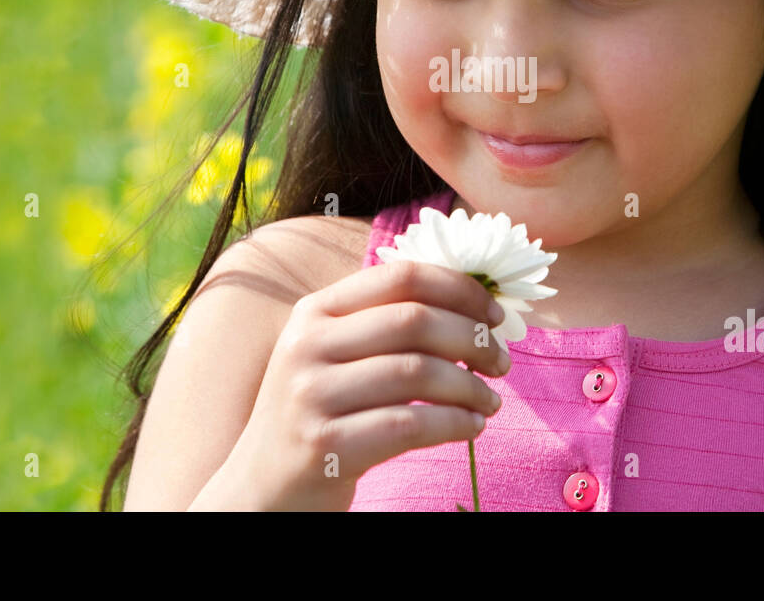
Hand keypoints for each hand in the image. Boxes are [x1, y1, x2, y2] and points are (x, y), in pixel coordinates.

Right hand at [221, 259, 510, 510]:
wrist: (262, 486)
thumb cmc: (318, 414)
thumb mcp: (334, 355)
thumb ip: (384, 323)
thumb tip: (475, 305)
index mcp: (314, 311)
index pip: (400, 277)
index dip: (460, 289)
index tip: (495, 315)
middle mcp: (307, 344)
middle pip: (414, 321)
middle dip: (473, 339)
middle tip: (501, 362)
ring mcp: (312, 395)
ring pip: (418, 373)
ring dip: (470, 387)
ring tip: (490, 402)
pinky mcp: (325, 445)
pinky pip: (409, 424)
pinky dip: (454, 424)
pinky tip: (471, 427)